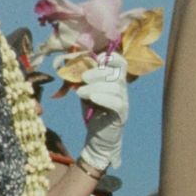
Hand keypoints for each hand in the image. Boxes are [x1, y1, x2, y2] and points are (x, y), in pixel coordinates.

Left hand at [78, 51, 128, 169]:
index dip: (112, 57)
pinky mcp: (121, 115)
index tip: (98, 58)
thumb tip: (71, 64)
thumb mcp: (85, 92)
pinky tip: (92, 98)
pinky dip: (104, 98)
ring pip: (115, 88)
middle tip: (83, 77)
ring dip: (96, 87)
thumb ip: (83, 79)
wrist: (97, 138)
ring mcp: (124, 102)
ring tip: (80, 92)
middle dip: (98, 73)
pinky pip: (117, 103)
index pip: (121, 64)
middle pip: (116, 74)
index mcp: (115, 81)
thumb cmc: (92, 112)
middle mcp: (122, 90)